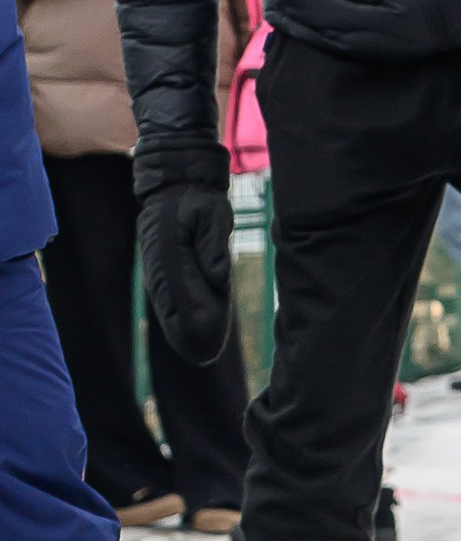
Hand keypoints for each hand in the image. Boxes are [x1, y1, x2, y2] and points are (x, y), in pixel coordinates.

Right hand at [132, 136, 235, 364]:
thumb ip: (215, 247)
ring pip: (171, 305)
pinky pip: (173, 296)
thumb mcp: (212, 215)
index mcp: (169, 253)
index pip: (178, 295)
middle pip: (172, 306)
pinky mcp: (169, 267)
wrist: (179, 183)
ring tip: (200, 353)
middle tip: (203, 357)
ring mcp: (162, 268)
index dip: (188, 321)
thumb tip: (219, 278)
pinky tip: (191, 332)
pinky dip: (180, 315)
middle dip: (187, 333)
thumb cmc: (198, 199)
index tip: (200, 340)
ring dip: (183, 328)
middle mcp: (161, 265)